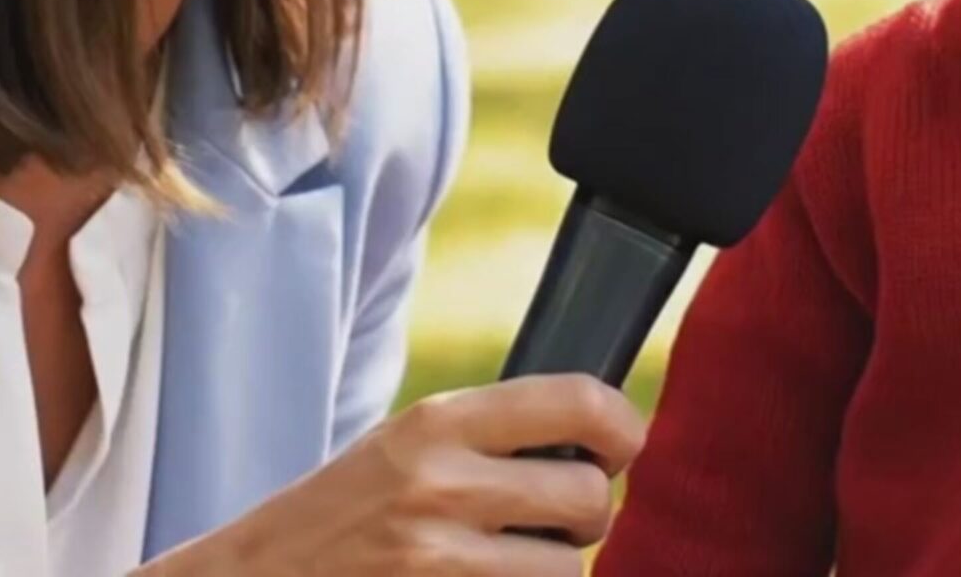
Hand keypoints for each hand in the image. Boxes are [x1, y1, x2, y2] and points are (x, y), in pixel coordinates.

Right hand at [141, 373, 647, 575]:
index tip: (621, 445)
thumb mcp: (402, 447)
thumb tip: (600, 433)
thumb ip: (488, 436)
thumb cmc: (338, 516)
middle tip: (552, 518)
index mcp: (436, 422)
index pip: (580, 401)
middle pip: (589, 497)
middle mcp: (440, 484)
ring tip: (501, 561)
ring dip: (551, 571)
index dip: (623, 426)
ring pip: (568, 571)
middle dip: (584, 515)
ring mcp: (437, 559)